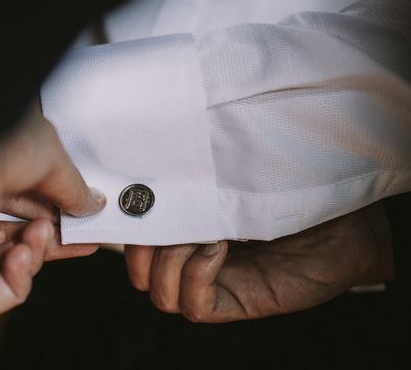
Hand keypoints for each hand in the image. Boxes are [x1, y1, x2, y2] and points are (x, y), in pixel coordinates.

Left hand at [0, 107, 105, 319]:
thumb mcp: (51, 157)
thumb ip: (73, 187)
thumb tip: (92, 205)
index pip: (24, 202)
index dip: (57, 213)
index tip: (84, 219)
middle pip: (19, 235)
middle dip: (54, 238)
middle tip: (81, 238)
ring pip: (11, 266)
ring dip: (38, 252)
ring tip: (42, 233)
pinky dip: (20, 281)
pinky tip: (21, 254)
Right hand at [124, 202, 393, 321]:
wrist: (344, 217)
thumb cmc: (288, 188)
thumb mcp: (231, 176)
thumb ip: (195, 179)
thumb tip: (150, 165)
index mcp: (188, 232)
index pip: (137, 244)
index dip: (128, 230)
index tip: (135, 200)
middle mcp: (195, 261)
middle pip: (140, 274)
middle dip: (143, 249)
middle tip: (169, 221)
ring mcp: (216, 285)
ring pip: (162, 294)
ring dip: (170, 261)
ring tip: (203, 232)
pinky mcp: (240, 303)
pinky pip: (196, 307)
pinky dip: (197, 276)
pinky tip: (218, 248)